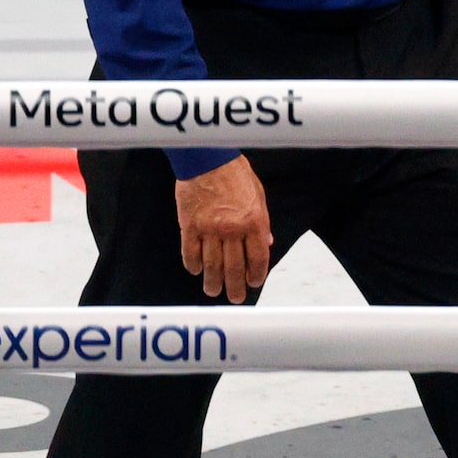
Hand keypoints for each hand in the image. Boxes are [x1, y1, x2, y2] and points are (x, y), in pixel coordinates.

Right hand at [176, 156, 271, 303]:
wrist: (207, 158)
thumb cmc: (236, 174)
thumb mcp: (259, 195)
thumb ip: (262, 221)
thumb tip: (268, 242)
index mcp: (254, 222)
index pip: (258, 257)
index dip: (256, 274)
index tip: (254, 284)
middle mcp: (233, 229)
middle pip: (235, 266)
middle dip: (235, 286)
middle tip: (234, 298)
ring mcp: (209, 229)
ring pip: (212, 264)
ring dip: (213, 280)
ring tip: (213, 291)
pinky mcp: (189, 225)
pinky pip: (190, 251)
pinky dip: (192, 264)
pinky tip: (195, 271)